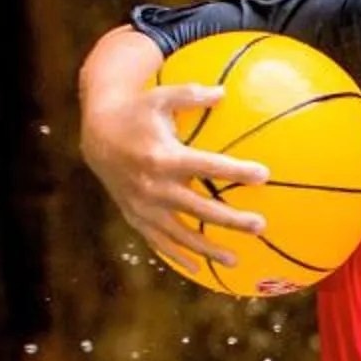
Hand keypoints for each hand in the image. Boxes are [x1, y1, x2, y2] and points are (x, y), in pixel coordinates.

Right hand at [80, 75, 270, 279]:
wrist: (96, 136)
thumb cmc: (138, 112)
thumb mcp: (160, 96)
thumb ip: (191, 94)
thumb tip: (223, 92)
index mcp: (163, 156)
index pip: (206, 166)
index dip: (236, 170)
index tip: (264, 174)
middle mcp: (153, 185)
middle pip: (198, 207)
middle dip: (231, 219)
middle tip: (261, 225)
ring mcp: (143, 205)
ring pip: (179, 233)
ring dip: (207, 248)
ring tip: (236, 260)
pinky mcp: (135, 216)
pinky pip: (158, 241)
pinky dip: (177, 255)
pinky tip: (199, 269)